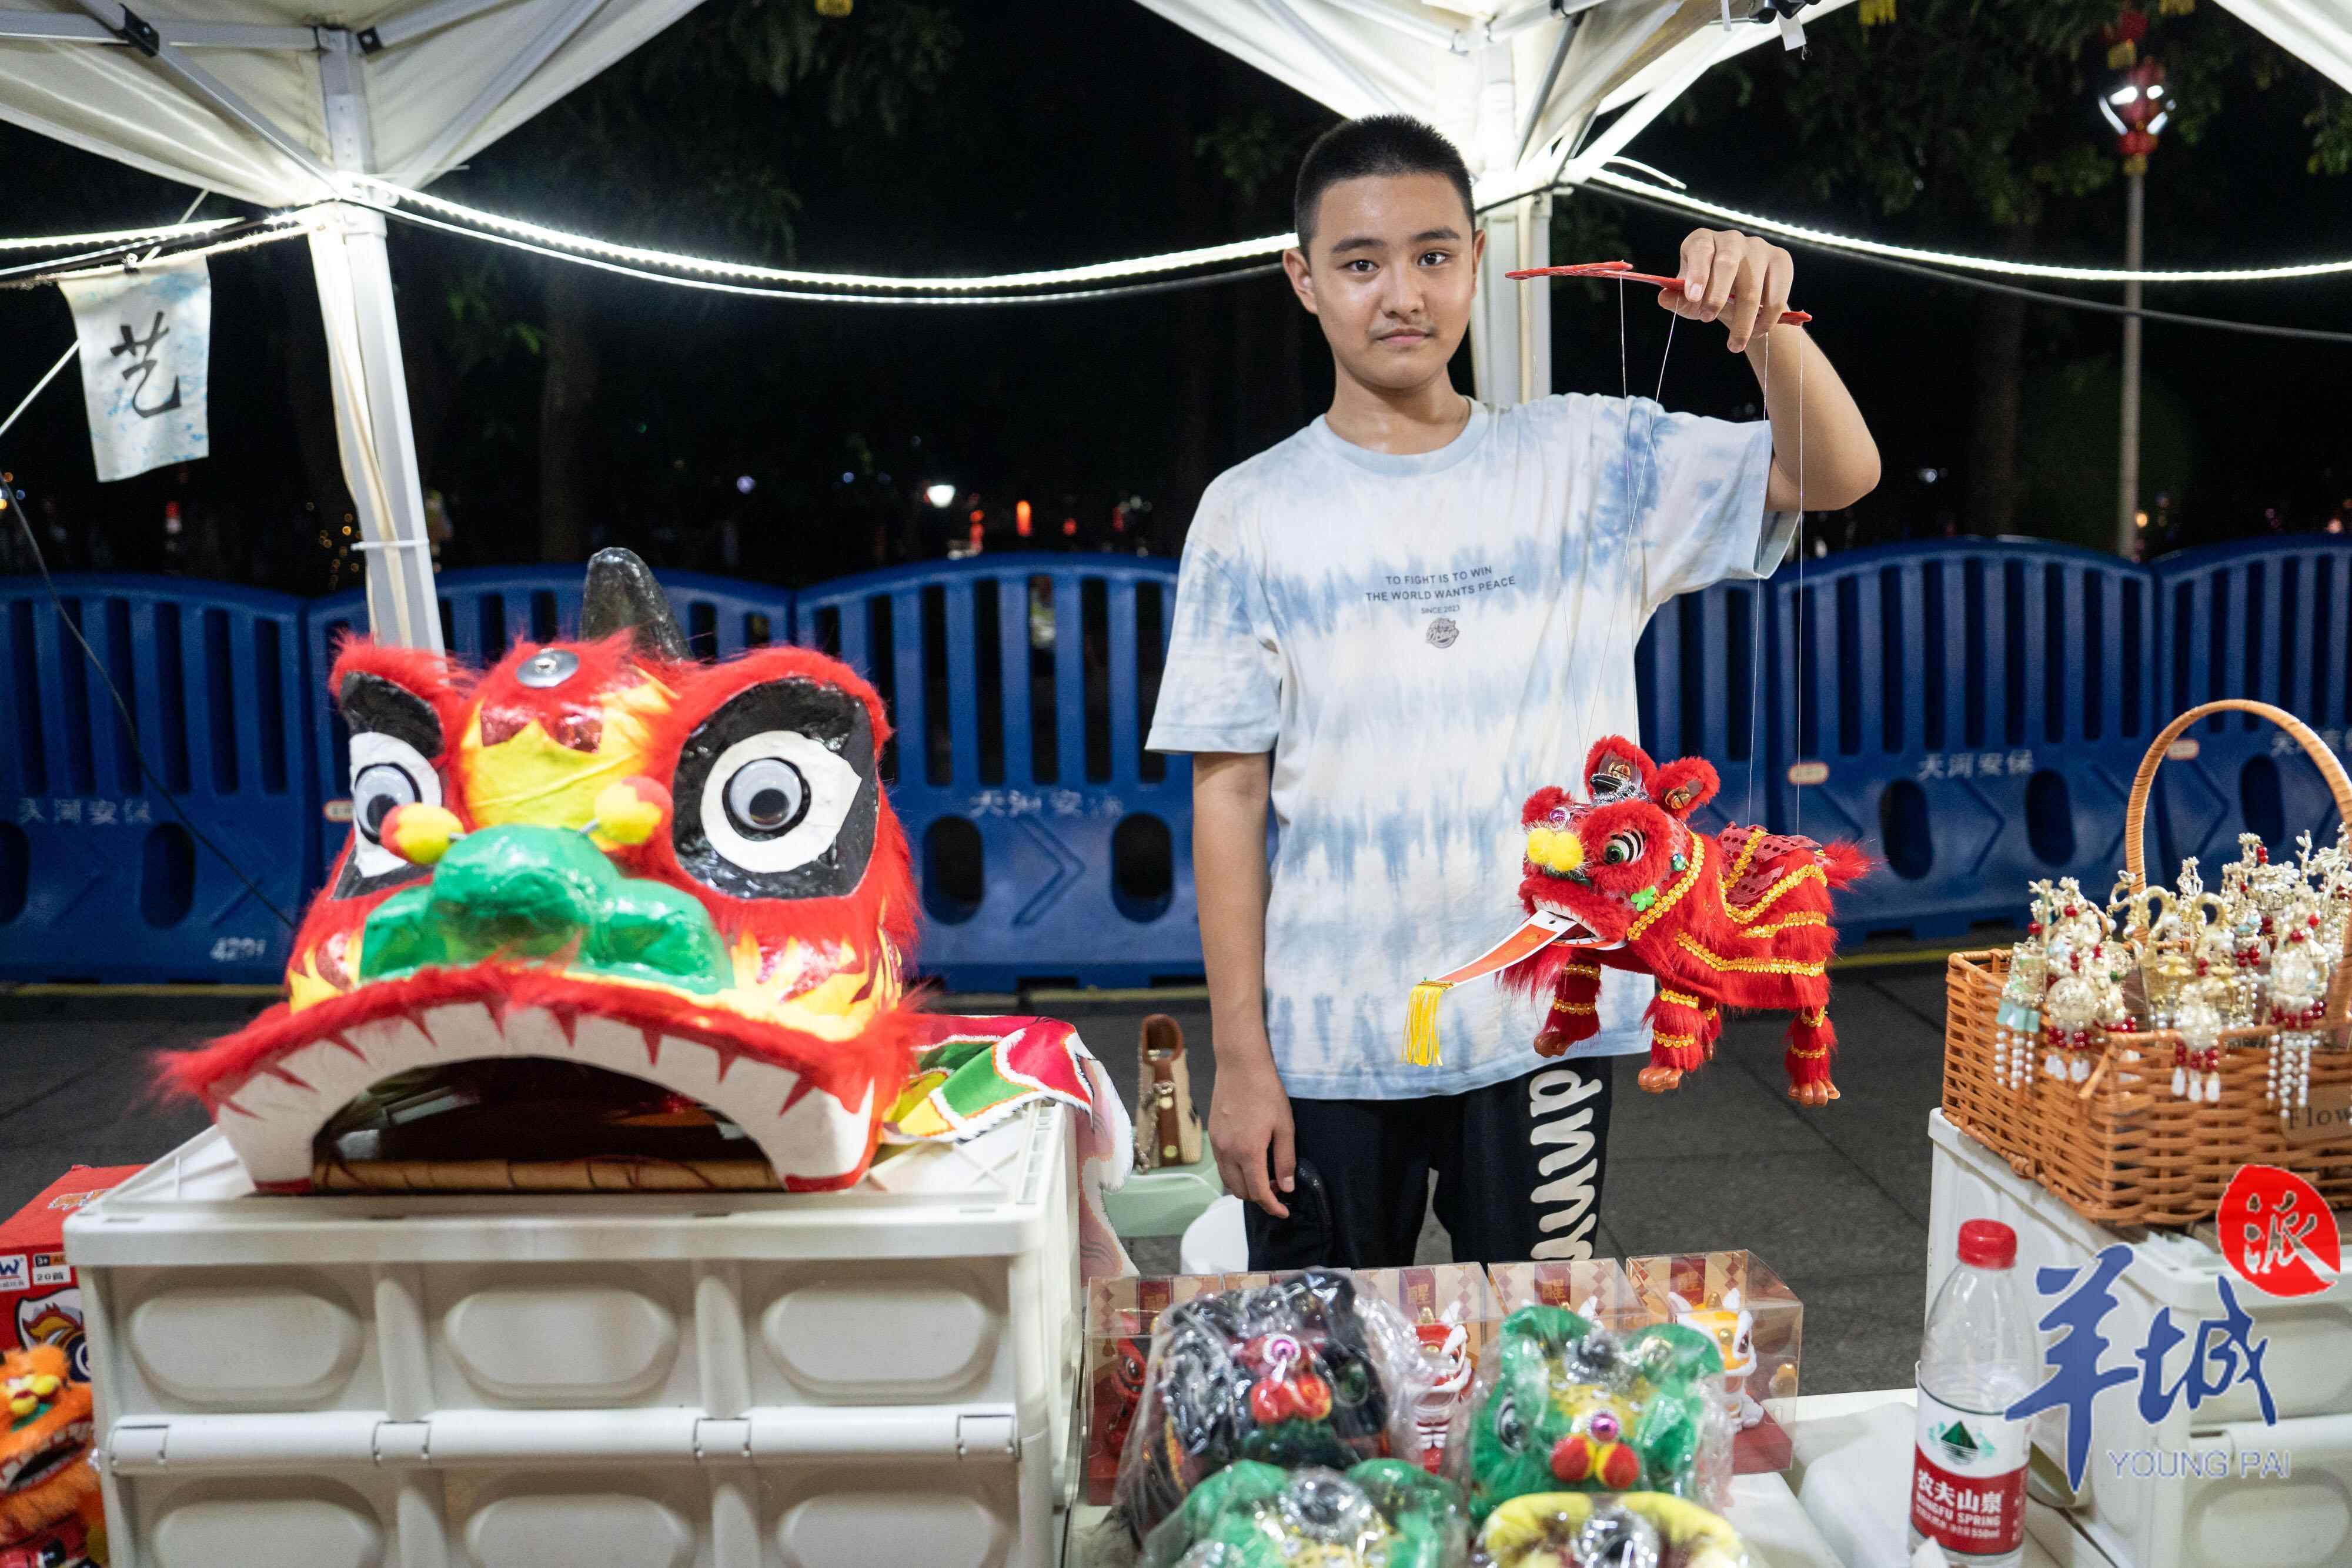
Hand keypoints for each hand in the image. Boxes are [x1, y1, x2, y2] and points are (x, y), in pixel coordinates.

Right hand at [1209, 1061, 1294, 1218]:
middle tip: (1278, 1188)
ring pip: (1228, 1181)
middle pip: (1241, 1192)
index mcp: (1248, 1152)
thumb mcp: (1285, 1126)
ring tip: (1264, 1176)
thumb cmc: (1266, 1092)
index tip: (1283, 1211)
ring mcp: (1217, 1145)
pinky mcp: (1213, 1137)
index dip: (1272, 1207)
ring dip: (1245, 1187)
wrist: (1240, 1067)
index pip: (1259, 1192)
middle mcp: (1228, 1153)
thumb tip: (1286, 1187)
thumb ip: (1285, 1159)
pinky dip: (1235, 1174)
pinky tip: (1249, 1162)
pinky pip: (1222, 1166)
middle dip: (1260, 1197)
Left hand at [1662, 229, 1793, 353]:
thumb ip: (1679, 299)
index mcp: (1702, 241)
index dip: (1697, 273)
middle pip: (1727, 264)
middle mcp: (1731, 238)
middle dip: (1717, 296)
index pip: (1700, 250)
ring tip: (1735, 343)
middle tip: (1708, 320)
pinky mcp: (1781, 260)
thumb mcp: (1691, 298)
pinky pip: (1777, 292)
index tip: (1694, 297)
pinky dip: (1767, 317)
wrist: (1742, 295)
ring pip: (1753, 285)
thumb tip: (1663, 298)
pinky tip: (1758, 332)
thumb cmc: (1709, 292)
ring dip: (1744, 319)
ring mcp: (1759, 246)